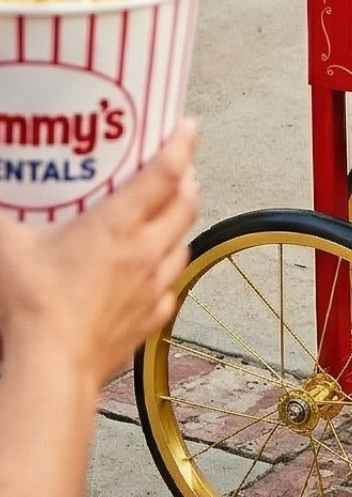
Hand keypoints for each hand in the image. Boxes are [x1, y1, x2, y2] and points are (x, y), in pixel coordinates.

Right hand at [0, 119, 198, 387]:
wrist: (51, 369)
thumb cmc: (33, 309)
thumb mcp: (5, 247)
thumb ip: (0, 216)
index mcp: (117, 226)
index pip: (163, 174)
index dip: (180, 145)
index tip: (187, 126)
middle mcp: (145, 252)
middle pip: (185, 205)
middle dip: (186, 181)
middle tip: (179, 168)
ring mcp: (150, 288)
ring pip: (183, 244)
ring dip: (181, 225)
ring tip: (171, 214)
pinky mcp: (146, 320)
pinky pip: (169, 289)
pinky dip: (167, 274)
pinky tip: (156, 274)